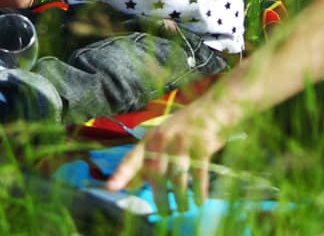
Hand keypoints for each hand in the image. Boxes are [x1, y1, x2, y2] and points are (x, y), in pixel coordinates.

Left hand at [105, 105, 232, 206]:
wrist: (213, 109)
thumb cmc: (184, 129)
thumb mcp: (160, 140)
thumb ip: (144, 163)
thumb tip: (129, 186)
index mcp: (149, 139)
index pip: (132, 158)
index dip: (121, 174)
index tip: (110, 188)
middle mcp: (163, 139)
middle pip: (156, 174)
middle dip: (160, 198)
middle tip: (165, 214)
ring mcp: (182, 141)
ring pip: (177, 178)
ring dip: (180, 198)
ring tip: (183, 209)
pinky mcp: (201, 145)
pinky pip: (198, 174)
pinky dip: (199, 191)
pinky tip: (199, 201)